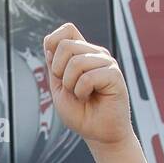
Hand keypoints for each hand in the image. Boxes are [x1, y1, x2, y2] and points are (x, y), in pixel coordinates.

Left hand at [44, 22, 132, 146]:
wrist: (97, 133)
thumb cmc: (80, 113)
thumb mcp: (58, 87)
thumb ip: (53, 66)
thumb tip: (49, 42)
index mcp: (82, 53)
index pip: (67, 29)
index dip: (54, 42)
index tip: (55, 67)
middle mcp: (95, 54)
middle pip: (66, 45)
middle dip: (59, 72)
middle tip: (70, 88)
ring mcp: (106, 62)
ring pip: (76, 62)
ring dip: (71, 85)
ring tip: (81, 95)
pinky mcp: (114, 74)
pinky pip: (88, 77)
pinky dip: (82, 92)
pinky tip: (90, 97)